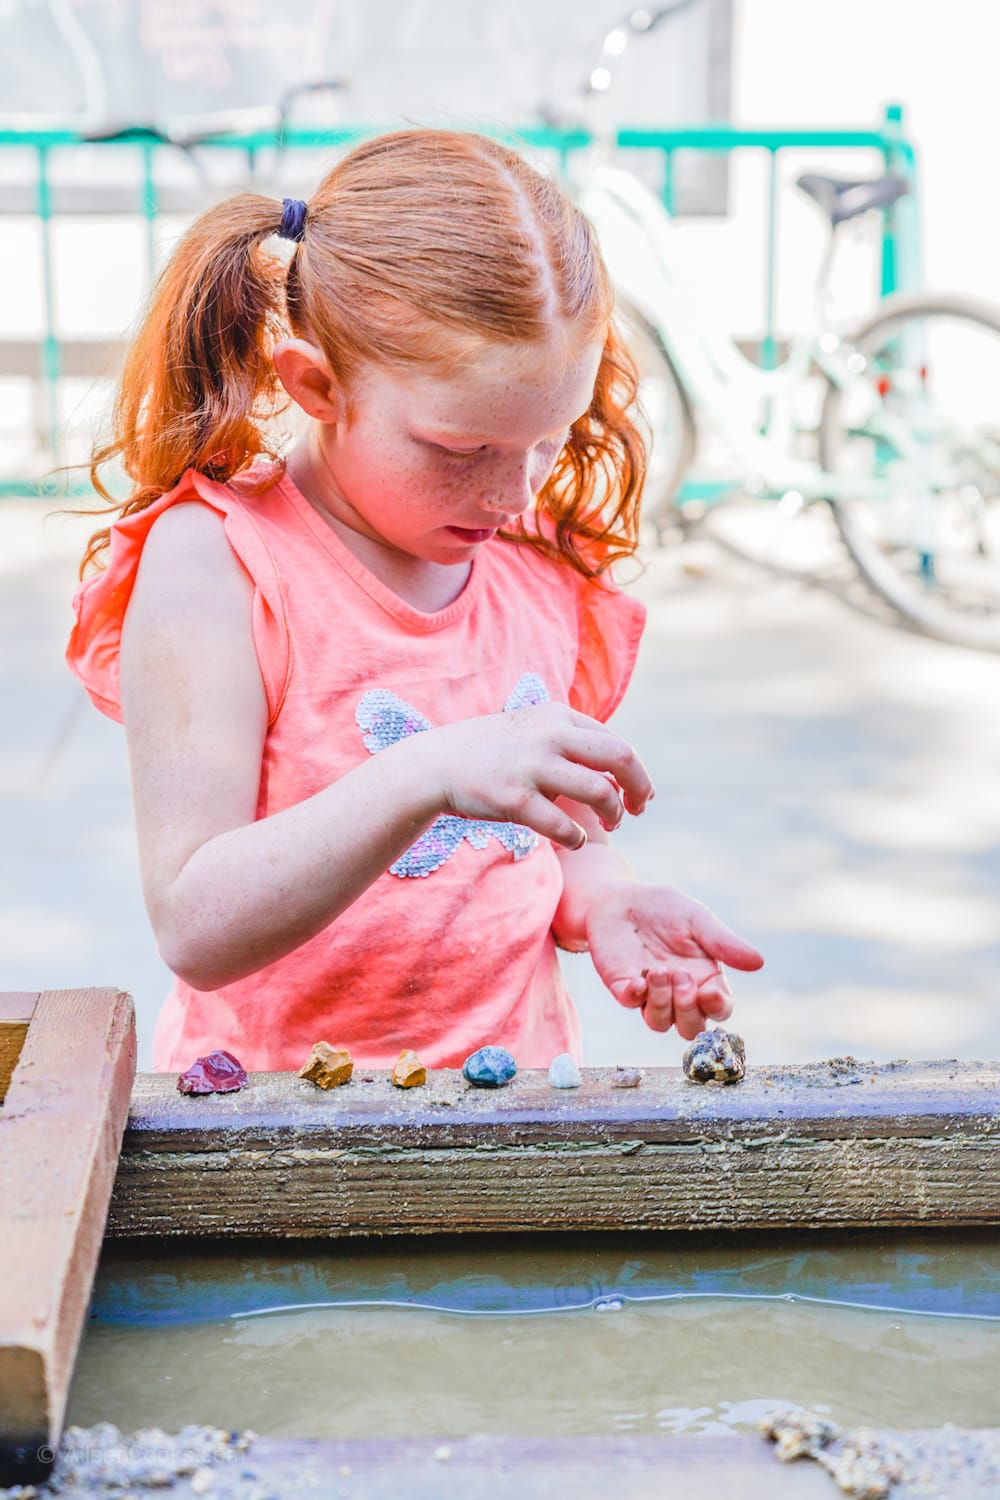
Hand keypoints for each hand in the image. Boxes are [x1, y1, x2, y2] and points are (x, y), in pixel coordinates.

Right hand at [412, 703, 653, 849]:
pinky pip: (564, 825)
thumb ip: (572, 744)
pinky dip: (577, 838)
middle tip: (638, 811)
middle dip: (639, 788)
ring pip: (600, 792)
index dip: (636, 773)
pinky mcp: (514, 798)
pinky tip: (573, 840)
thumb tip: (617, 776)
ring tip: (609, 826)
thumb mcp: (534, 731)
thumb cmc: (493, 754)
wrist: (437, 764)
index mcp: (559, 717)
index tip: (638, 796)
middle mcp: (550, 736)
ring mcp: (532, 766)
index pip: (617, 743)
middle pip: (621, 758)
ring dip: (613, 814)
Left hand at [584, 882, 764, 1038]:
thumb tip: (759, 962)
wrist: (622, 897)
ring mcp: (649, 993)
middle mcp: (678, 993)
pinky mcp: (622, 985)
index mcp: (705, 978)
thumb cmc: (665, 908)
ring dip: (662, 1002)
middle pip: (691, 1028)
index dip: (717, 1007)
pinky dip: (634, 996)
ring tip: (659, 970)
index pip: (719, 1008)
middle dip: (688, 1010)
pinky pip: (629, 1003)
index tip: (710, 993)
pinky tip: (637, 980)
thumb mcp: (698, 920)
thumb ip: (724, 942)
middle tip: (681, 976)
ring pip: (660, 1023)